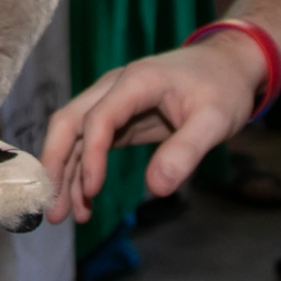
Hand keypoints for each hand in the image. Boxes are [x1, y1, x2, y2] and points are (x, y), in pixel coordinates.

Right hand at [39, 27, 266, 224]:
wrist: (229, 65)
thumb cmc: (224, 87)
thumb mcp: (215, 120)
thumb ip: (186, 151)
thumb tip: (157, 189)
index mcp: (136, 82)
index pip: (98, 117)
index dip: (91, 156)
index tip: (92, 191)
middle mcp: (114, 88)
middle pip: (69, 122)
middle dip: (55, 164)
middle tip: (51, 207)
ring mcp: (113, 102)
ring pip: (75, 136)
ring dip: (65, 173)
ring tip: (63, 215)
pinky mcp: (119, 118)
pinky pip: (91, 144)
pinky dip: (83, 171)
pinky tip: (85, 202)